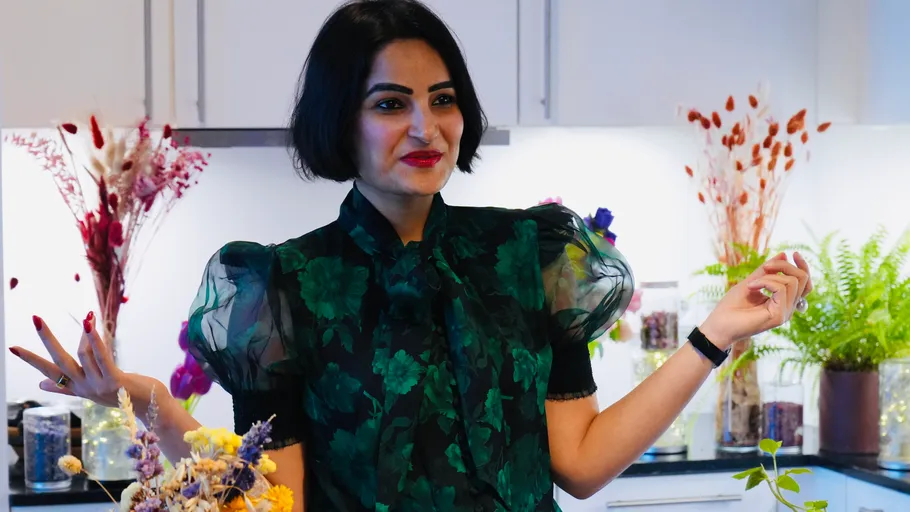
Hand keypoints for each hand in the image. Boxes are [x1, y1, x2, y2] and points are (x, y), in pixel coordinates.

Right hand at [9, 311, 164, 413]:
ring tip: (89, 316)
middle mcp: (84, 388)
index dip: (32, 360)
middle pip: (60, 361)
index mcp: (77, 388)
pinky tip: (90, 326)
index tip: (13, 348)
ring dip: (86, 334)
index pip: (49, 373)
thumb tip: (40, 384)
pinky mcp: (114, 381)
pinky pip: (101, 357)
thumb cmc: (121, 394)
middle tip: (36, 319)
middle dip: (47, 339)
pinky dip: (95, 340)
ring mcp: (99, 385)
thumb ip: (66, 387)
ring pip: (84, 355)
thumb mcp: (90, 391)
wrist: (148, 405)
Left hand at [699, 252, 811, 349]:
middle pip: (802, 279)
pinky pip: (782, 289)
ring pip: (792, 282)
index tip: (793, 253)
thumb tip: (784, 254)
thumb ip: (767, 271)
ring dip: (770, 275)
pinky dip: (766, 282)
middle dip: (784, 266)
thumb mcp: (751, 282)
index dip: (802, 266)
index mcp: (783, 301)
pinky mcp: (779, 316)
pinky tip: (751, 287)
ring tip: (752, 283)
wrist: (718, 325)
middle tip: (765, 267)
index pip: (804, 283)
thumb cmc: (731, 306)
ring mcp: (785, 313)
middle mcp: (788, 308)